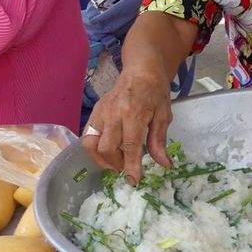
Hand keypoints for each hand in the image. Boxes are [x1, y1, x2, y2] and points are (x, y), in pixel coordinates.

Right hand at [81, 66, 173, 184]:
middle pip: (106, 148)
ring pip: (90, 144)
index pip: (131, 145)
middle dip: (116, 164)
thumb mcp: (164, 115)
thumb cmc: (155, 92)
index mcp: (134, 113)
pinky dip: (95, 148)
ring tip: (116, 162)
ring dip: (101, 159)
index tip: (134, 181)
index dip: (131, 166)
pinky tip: (109, 151)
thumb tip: (164, 164)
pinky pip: (87, 136)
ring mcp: (100, 112)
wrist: (141, 70)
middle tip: (127, 168)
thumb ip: (159, 141)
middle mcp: (113, 113)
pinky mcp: (94, 113)